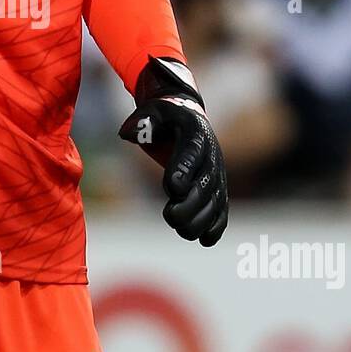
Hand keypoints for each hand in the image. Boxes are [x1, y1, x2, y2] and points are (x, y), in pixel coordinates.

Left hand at [119, 57, 228, 246]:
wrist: (187, 117)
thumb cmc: (164, 117)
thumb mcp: (152, 111)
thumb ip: (142, 121)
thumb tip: (128, 134)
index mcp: (195, 133)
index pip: (191, 153)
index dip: (184, 171)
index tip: (172, 188)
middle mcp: (211, 155)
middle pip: (204, 185)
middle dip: (190, 205)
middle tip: (170, 217)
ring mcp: (217, 173)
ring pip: (214, 202)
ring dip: (200, 220)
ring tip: (182, 230)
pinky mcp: (217, 188)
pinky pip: (221, 209)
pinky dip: (216, 225)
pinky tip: (204, 239)